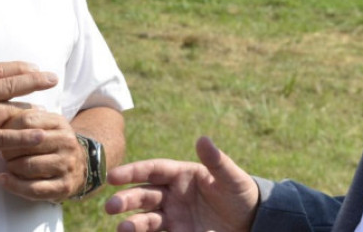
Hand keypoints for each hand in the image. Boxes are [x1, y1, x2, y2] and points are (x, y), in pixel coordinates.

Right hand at [0, 48, 58, 179]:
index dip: (18, 68)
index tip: (35, 66)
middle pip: (9, 85)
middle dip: (34, 80)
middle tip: (52, 78)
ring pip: (9, 110)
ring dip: (31, 110)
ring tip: (48, 110)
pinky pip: (4, 137)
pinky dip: (24, 137)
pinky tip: (40, 136)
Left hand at [0, 109, 85, 200]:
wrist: (80, 166)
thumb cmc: (54, 144)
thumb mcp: (47, 125)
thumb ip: (28, 120)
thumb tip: (1, 123)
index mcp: (60, 123)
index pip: (27, 120)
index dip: (9, 128)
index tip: (0, 134)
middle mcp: (67, 142)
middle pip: (27, 144)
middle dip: (8, 150)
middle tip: (2, 153)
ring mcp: (67, 165)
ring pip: (29, 166)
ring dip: (11, 166)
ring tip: (8, 164)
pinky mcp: (64, 186)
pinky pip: (33, 188)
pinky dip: (14, 185)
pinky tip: (4, 180)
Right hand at [105, 136, 258, 231]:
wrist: (251, 220)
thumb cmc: (240, 193)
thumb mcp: (231, 177)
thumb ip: (216, 161)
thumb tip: (202, 139)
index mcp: (181, 174)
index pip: (153, 170)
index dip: (133, 172)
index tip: (113, 176)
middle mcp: (172, 194)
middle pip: (145, 194)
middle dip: (127, 199)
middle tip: (111, 207)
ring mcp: (174, 215)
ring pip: (147, 217)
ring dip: (134, 223)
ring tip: (123, 229)